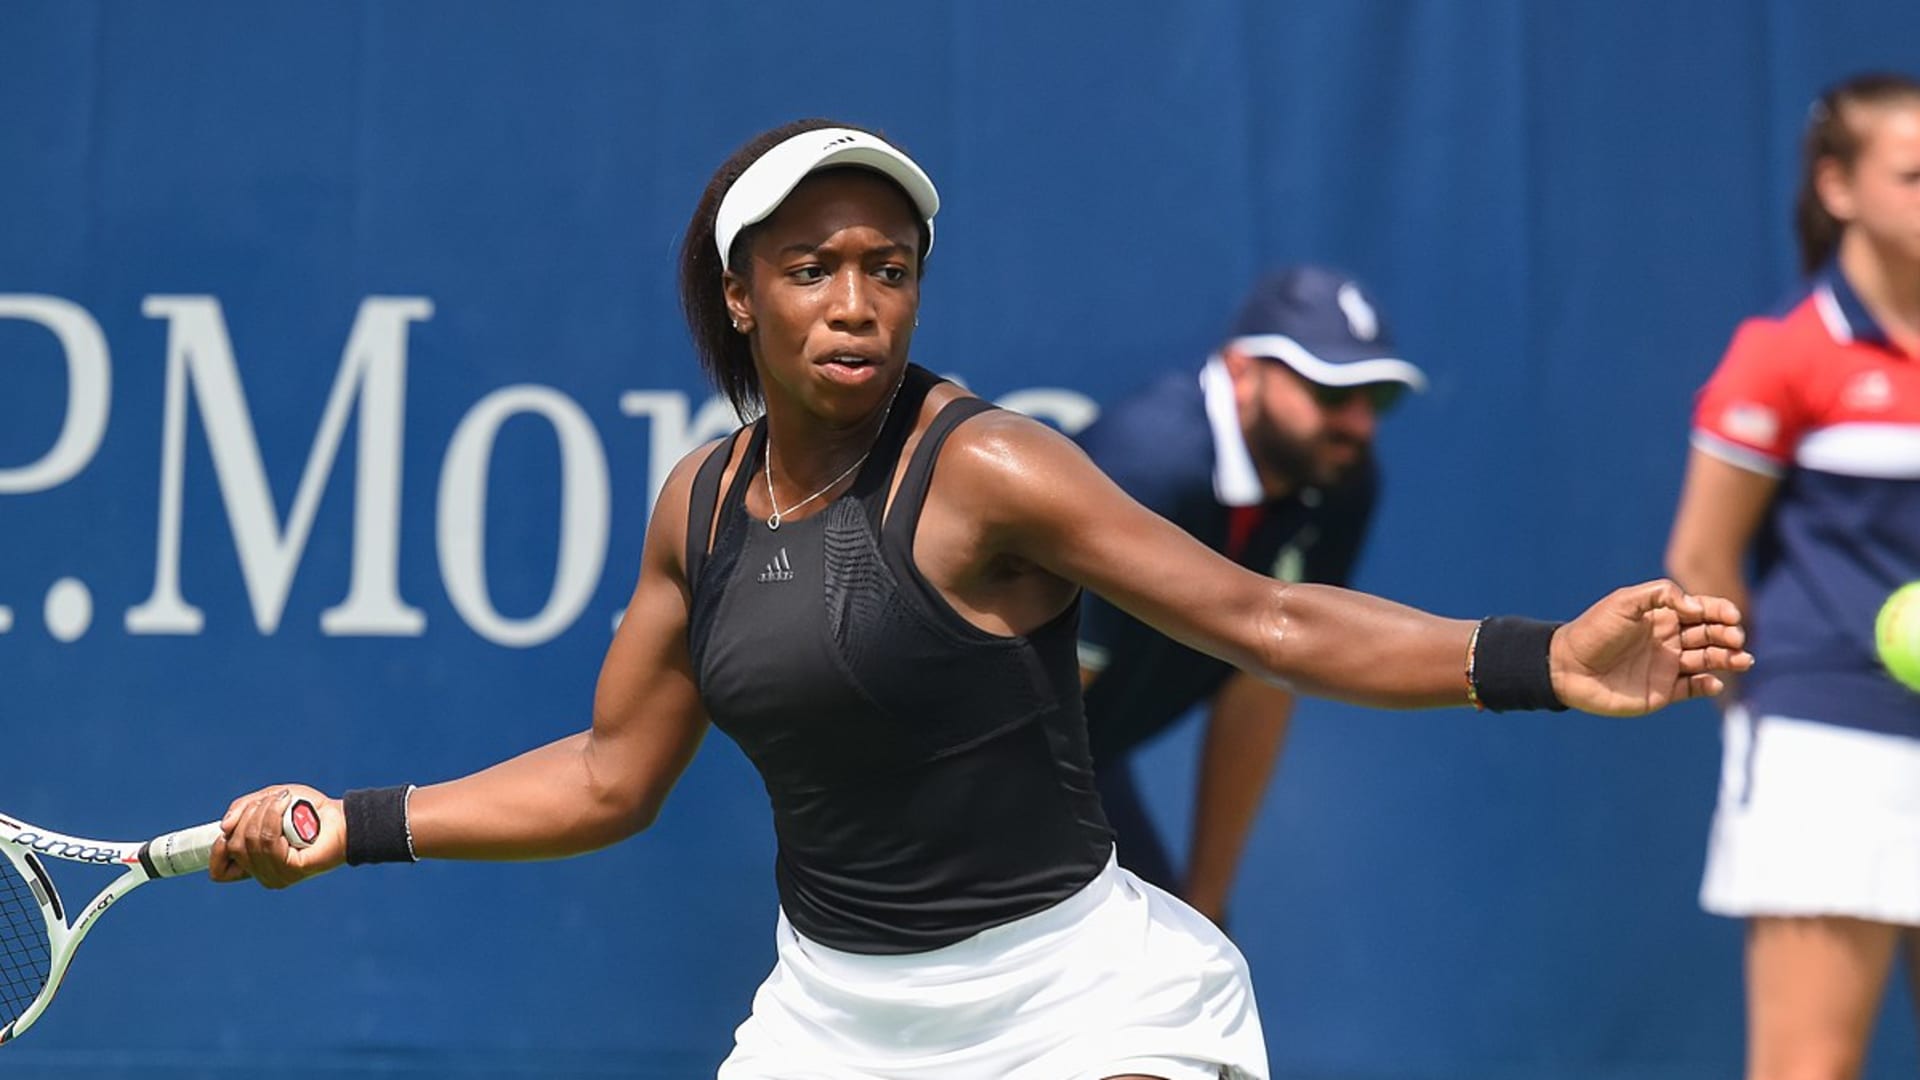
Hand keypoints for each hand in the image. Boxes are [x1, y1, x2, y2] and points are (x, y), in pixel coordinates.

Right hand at [210, 784, 346, 887]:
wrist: (342, 818)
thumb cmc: (306, 810)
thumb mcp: (268, 802)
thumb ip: (242, 810)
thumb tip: (224, 827)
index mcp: (254, 864)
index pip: (219, 872)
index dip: (217, 849)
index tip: (228, 829)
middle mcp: (263, 874)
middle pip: (235, 847)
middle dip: (248, 816)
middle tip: (270, 801)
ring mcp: (278, 875)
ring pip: (251, 842)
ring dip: (262, 813)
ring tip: (281, 800)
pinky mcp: (292, 869)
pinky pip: (270, 843)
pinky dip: (273, 817)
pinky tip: (284, 805)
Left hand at [1549, 579, 1752, 716]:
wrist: (1567, 667)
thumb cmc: (1594, 631)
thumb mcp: (1625, 602)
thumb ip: (1661, 595)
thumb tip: (1695, 607)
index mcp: (1662, 617)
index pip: (1701, 611)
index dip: (1720, 611)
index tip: (1731, 615)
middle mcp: (1669, 641)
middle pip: (1710, 635)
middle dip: (1727, 635)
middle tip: (1735, 638)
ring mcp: (1667, 667)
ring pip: (1708, 661)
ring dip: (1727, 660)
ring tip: (1741, 659)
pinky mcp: (1662, 692)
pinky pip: (1693, 688)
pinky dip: (1708, 685)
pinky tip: (1713, 682)